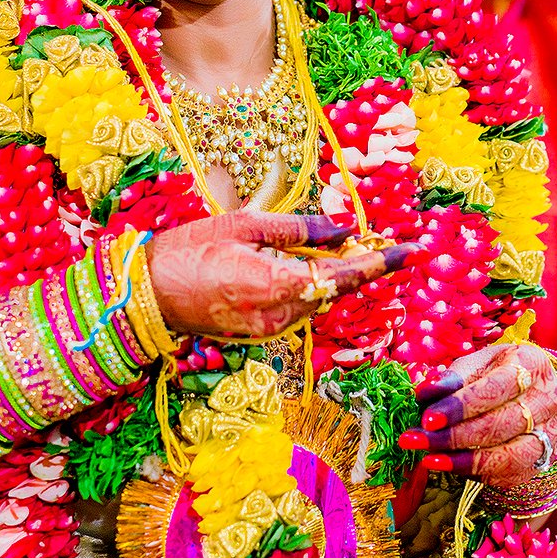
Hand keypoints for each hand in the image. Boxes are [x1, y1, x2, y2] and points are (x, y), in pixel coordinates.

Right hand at [148, 208, 419, 338]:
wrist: (146, 293)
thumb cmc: (190, 249)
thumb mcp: (245, 224)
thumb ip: (299, 230)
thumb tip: (342, 230)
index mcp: (278, 285)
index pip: (343, 275)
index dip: (379, 262)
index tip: (410, 251)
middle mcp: (279, 314)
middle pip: (334, 289)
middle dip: (357, 265)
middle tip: (379, 240)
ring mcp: (269, 329)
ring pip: (317, 298)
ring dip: (330, 276)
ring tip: (342, 248)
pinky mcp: (259, 333)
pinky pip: (296, 306)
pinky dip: (307, 287)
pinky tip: (302, 266)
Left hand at [399, 344, 556, 487]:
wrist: (535, 389)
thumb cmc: (498, 372)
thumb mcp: (477, 364)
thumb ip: (452, 379)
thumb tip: (424, 394)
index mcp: (531, 365)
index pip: (494, 389)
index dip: (459, 406)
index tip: (427, 419)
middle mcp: (549, 399)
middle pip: (499, 425)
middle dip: (452, 437)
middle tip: (416, 441)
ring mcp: (551, 431)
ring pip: (506, 455)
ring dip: (461, 460)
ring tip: (428, 460)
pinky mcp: (544, 458)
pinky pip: (507, 473)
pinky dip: (474, 471)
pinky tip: (448, 466)